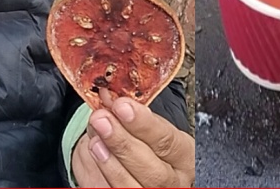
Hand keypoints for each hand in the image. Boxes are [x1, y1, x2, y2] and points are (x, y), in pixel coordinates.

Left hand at [71, 94, 194, 187]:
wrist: (132, 165)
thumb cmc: (143, 143)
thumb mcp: (143, 126)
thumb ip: (128, 115)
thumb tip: (107, 99)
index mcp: (184, 156)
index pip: (168, 140)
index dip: (144, 124)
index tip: (122, 106)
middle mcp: (174, 181)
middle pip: (154, 171)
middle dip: (124, 144)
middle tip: (102, 121)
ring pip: (134, 188)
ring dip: (111, 164)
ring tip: (95, 140)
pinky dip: (104, 175)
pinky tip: (94, 157)